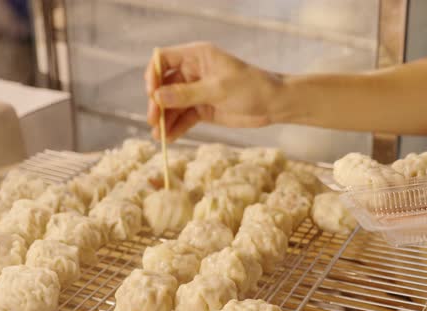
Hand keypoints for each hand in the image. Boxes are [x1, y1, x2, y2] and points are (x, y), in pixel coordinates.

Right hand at [145, 42, 283, 141]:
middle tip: (154, 120)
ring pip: (172, 105)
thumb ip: (187, 94)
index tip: (152, 93)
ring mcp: (197, 91)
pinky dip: (176, 127)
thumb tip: (157, 97)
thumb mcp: (218, 89)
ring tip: (159, 136)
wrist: (274, 104)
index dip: (153, 74)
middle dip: (157, 103)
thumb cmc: (250, 87)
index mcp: (197, 56)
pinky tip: (169, 138)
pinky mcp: (203, 109)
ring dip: (164, 119)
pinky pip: (184, 118)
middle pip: (164, 85)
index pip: (164, 59)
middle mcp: (193, 72)